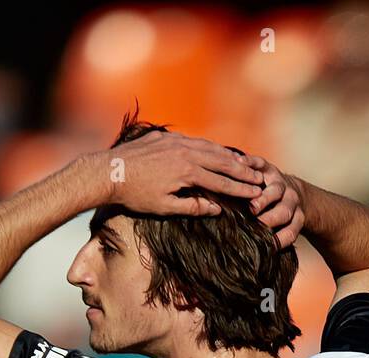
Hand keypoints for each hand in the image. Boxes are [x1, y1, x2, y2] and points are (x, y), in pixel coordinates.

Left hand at [97, 131, 264, 215]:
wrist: (109, 172)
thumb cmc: (135, 195)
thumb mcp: (164, 207)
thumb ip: (192, 207)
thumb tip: (216, 209)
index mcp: (188, 172)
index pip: (221, 182)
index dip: (240, 189)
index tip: (256, 193)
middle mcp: (186, 152)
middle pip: (222, 162)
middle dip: (242, 171)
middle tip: (259, 178)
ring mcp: (176, 142)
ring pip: (210, 148)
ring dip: (229, 157)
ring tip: (245, 164)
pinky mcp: (166, 137)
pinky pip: (194, 140)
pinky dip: (209, 147)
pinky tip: (216, 151)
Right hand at [242, 153, 303, 248]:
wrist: (288, 190)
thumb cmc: (276, 217)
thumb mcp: (280, 229)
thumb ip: (272, 241)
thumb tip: (260, 265)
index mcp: (295, 217)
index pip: (291, 231)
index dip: (281, 239)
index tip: (269, 247)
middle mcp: (290, 200)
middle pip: (284, 212)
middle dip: (272, 219)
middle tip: (257, 226)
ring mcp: (280, 183)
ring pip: (275, 190)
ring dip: (264, 199)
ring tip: (251, 206)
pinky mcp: (268, 168)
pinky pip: (261, 164)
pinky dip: (251, 163)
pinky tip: (240, 165)